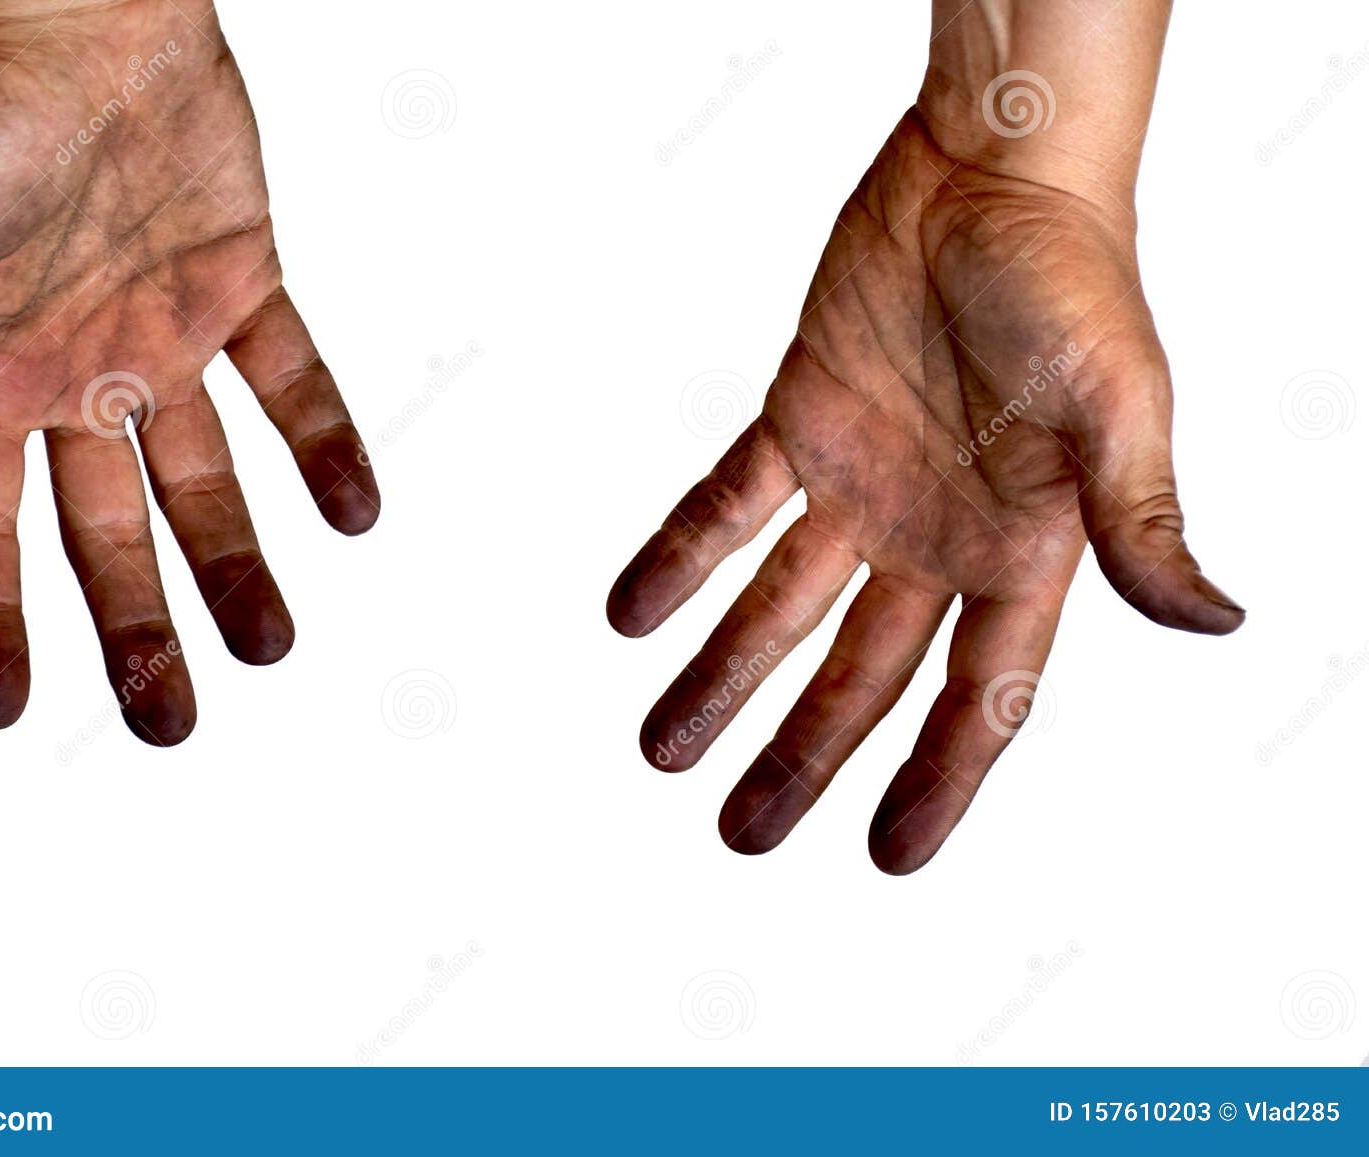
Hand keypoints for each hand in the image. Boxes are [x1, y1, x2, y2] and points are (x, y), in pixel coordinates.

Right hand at [0, 0, 377, 743]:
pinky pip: (294, 383)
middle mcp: (78, 377)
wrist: (88, 18)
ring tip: (272, 644)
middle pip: (108, 535)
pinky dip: (327, 444)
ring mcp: (162, 339)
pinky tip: (355, 513)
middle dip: (138, 628)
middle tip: (173, 721)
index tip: (4, 712)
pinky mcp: (240, 289)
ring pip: (207, 480)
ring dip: (240, 562)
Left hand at [606, 9, 1241, 871]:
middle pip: (860, 674)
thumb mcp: (1119, 407)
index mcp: (1024, 550)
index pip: (980, 693)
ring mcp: (863, 484)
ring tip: (660, 746)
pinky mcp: (801, 421)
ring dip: (722, 675)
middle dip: (801, 753)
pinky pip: (729, 505)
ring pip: (781, 605)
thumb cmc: (1071, 275)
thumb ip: (1141, 519)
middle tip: (741, 833)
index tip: (888, 855)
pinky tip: (632, 614)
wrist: (988, 171)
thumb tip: (1212, 621)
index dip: (940, 778)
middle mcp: (937, 536)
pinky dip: (680, 558)